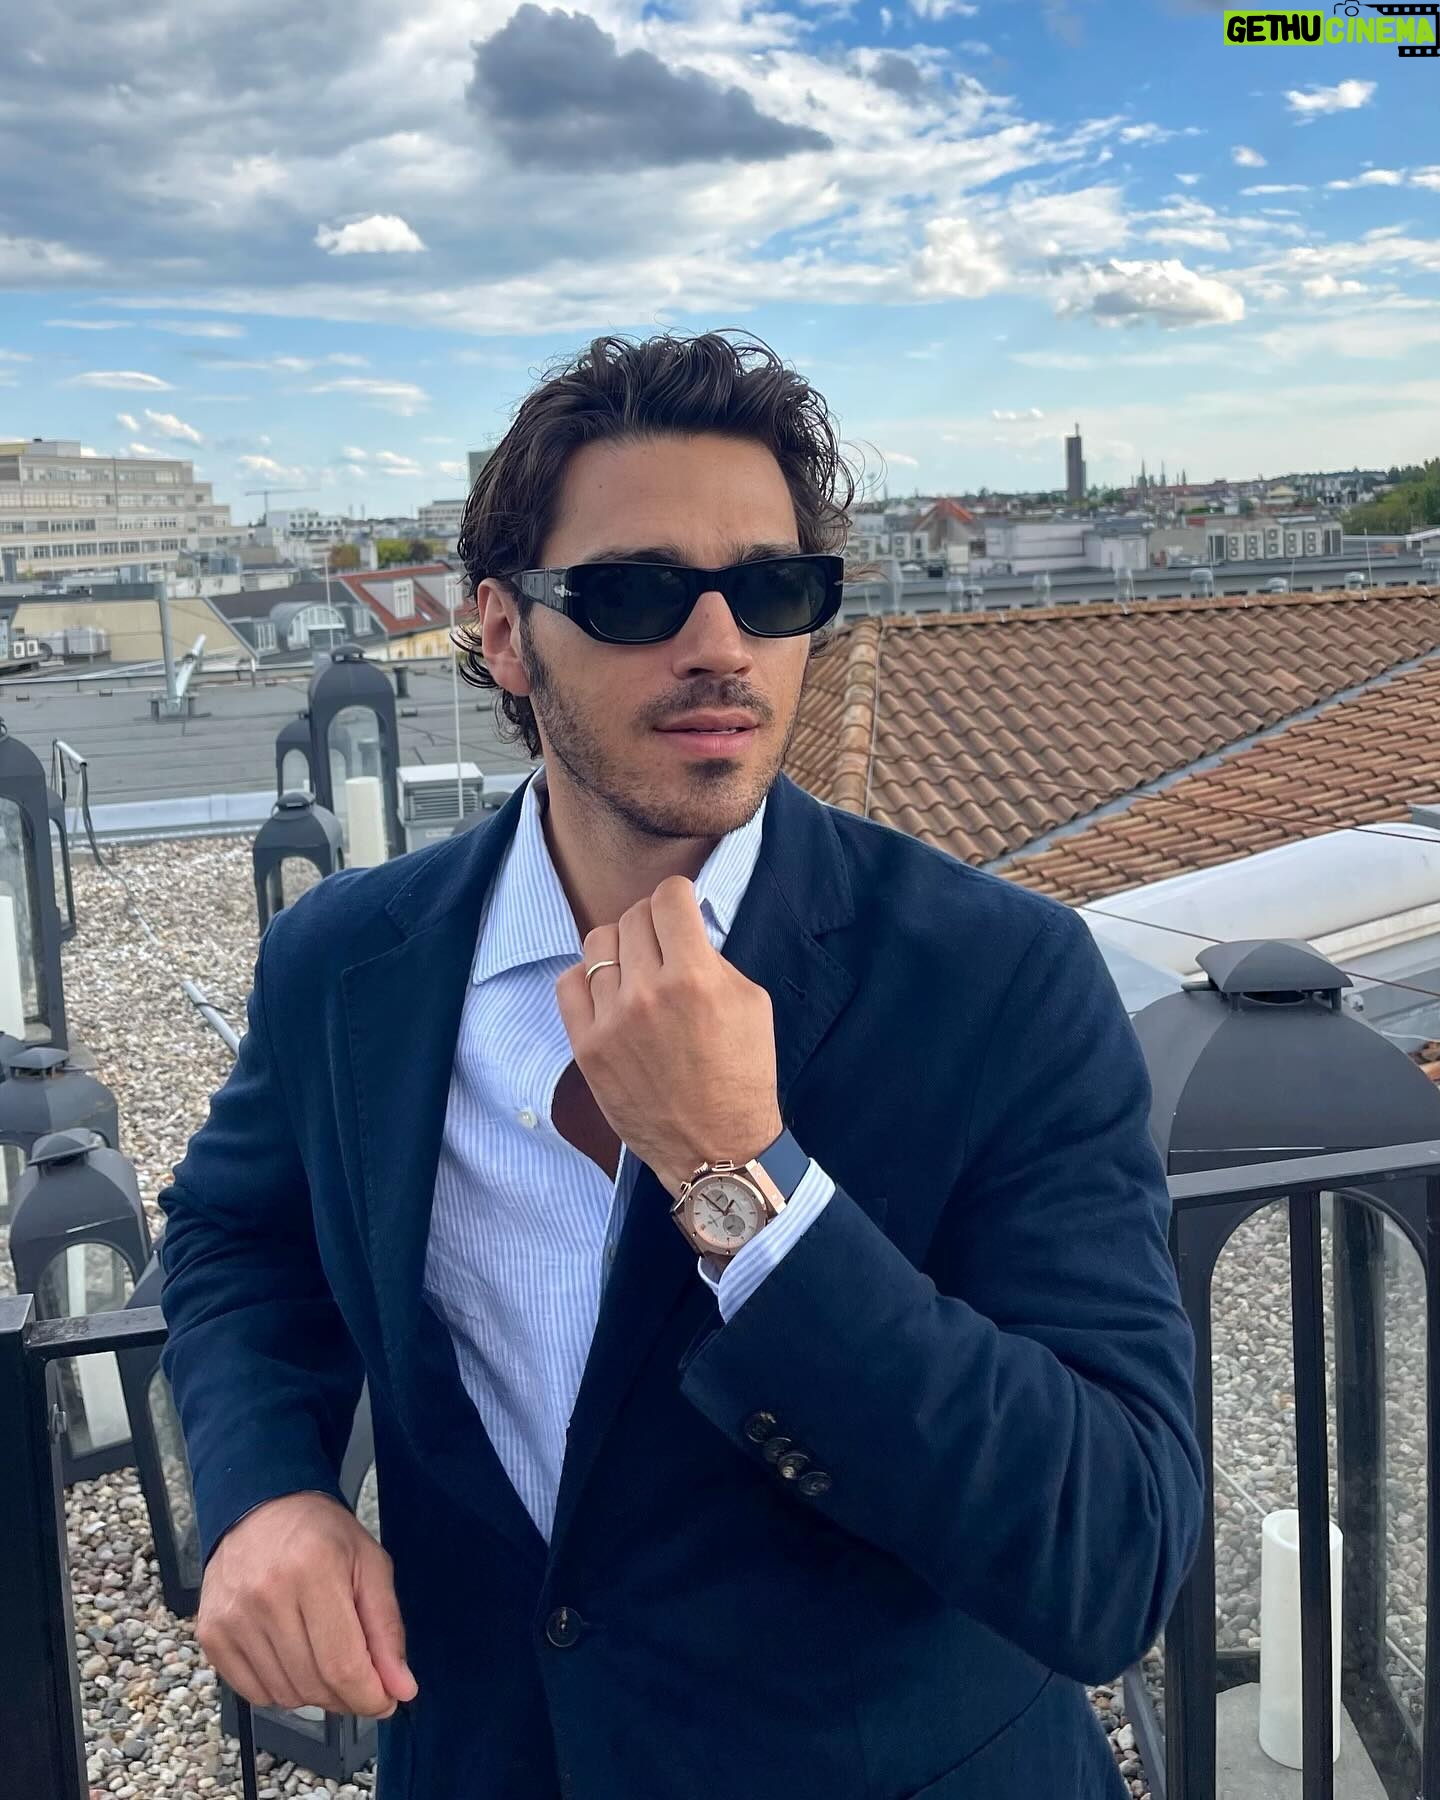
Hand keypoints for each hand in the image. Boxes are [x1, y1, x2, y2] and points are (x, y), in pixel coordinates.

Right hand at [196, 1491, 417, 1719]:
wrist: (261, 1509)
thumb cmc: (322, 1535)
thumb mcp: (370, 1565)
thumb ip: (387, 1629)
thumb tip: (401, 1688)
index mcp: (314, 1569)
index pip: (343, 1664)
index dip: (369, 1696)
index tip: (385, 1700)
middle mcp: (266, 1595)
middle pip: (313, 1685)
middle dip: (346, 1696)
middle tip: (359, 1677)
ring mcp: (234, 1617)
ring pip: (284, 1695)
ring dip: (314, 1693)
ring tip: (323, 1656)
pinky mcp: (212, 1634)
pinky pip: (253, 1694)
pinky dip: (281, 1690)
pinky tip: (293, 1658)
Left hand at [555, 875, 783, 1195]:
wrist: (716, 1148)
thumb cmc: (741, 1076)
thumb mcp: (751, 1003)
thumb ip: (714, 958)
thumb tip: (682, 929)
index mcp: (694, 976)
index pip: (668, 898)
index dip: (677, 895)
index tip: (679, 904)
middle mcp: (648, 992)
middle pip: (632, 916)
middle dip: (651, 920)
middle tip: (663, 941)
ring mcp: (611, 1020)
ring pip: (598, 944)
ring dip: (621, 946)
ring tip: (636, 966)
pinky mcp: (587, 1047)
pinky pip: (569, 983)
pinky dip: (587, 977)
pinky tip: (608, 990)